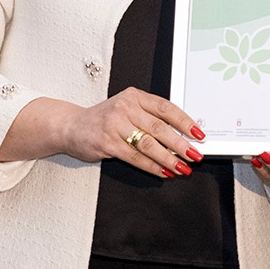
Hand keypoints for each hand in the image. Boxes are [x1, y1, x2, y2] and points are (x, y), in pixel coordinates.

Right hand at [64, 87, 205, 177]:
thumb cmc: (103, 119)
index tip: (198, 134)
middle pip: (159, 128)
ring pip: (149, 144)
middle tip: (194, 154)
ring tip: (182, 167)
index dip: (185, 122)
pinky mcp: (107, 143)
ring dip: (169, 158)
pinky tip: (163, 171)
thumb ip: (150, 117)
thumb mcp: (126, 109)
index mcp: (134, 96)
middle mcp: (125, 108)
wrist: (71, 126)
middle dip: (180, 144)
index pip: (166, 108)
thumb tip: (181, 135)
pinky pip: (135, 157)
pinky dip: (152, 166)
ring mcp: (115, 125)